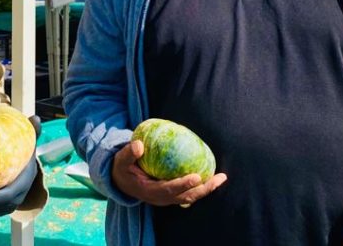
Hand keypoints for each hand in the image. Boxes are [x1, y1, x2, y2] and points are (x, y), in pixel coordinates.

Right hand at [111, 139, 226, 206]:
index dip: (183, 185)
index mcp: (149, 191)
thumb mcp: (121, 160)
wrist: (121, 182)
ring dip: (206, 189)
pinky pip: (189, 192)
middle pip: (186, 197)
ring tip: (221, 177)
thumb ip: (129, 153)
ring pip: (190, 197)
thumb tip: (139, 144)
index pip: (169, 190)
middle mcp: (161, 198)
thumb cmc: (123, 168)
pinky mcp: (171, 195)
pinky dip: (201, 186)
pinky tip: (211, 174)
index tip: (196, 176)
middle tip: (218, 178)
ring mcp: (167, 198)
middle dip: (204, 189)